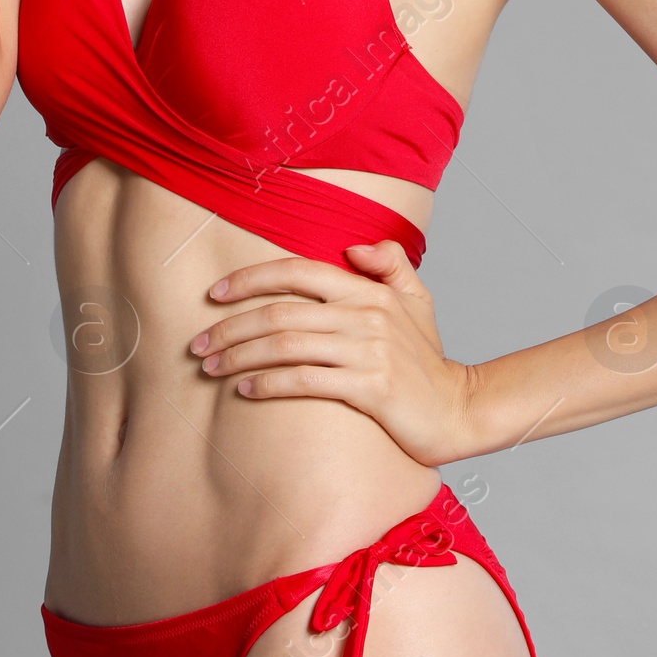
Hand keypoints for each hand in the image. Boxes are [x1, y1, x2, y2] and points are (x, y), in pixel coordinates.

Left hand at [190, 241, 481, 467]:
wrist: (459, 410)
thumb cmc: (427, 361)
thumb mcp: (417, 301)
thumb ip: (390, 264)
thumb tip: (354, 246)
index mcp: (369, 291)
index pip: (298, 272)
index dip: (251, 279)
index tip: (215, 294)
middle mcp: (366, 315)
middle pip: (280, 312)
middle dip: (229, 326)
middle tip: (197, 343)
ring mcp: (369, 352)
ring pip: (285, 346)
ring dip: (239, 356)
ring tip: (210, 368)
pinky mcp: (370, 389)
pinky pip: (305, 381)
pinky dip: (268, 384)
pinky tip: (245, 390)